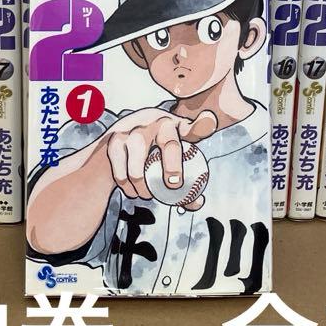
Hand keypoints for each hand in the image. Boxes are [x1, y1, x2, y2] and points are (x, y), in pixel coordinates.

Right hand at [103, 108, 217, 209]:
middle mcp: (156, 122)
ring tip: (147, 194)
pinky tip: (132, 190)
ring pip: (139, 168)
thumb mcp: (169, 156)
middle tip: (174, 185)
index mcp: (175, 126)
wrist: (116, 140)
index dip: (203, 126)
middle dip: (174, 167)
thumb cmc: (151, 151)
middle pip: (169, 144)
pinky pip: (122, 174)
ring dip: (144, 188)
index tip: (210, 127)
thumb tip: (197, 202)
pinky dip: (128, 188)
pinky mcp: (115, 141)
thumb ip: (185, 180)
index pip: (192, 127)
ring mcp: (134, 130)